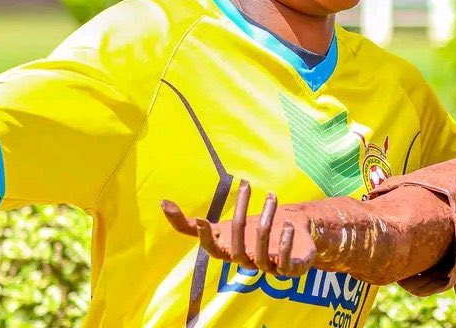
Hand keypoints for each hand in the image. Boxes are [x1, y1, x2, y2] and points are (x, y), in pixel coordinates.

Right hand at [161, 179, 317, 275]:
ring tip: (272, 195)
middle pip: (239, 244)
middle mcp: (246, 262)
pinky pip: (285, 263)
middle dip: (242, 213)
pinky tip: (288, 225)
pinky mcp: (290, 270)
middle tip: (246, 184)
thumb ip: (190, 224)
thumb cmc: (251, 234)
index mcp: (229, 252)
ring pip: (262, 250)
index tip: (202, 220)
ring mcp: (268, 268)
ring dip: (266, 221)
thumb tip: (162, 203)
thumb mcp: (222, 226)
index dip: (206, 238)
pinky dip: (285, 243)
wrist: (293, 241)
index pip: (212, 250)